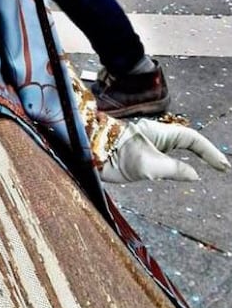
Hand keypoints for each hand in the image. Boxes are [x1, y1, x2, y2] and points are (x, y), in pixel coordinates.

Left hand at [101, 118, 230, 183]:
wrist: (89, 154)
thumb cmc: (115, 156)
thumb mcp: (148, 166)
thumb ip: (174, 170)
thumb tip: (195, 175)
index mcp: (159, 132)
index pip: (192, 138)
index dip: (209, 151)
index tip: (223, 166)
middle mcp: (155, 135)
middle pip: (188, 141)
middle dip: (206, 153)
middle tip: (222, 168)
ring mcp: (147, 144)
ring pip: (177, 150)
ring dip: (194, 158)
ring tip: (210, 169)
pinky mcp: (140, 155)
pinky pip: (166, 159)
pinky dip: (178, 166)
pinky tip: (183, 175)